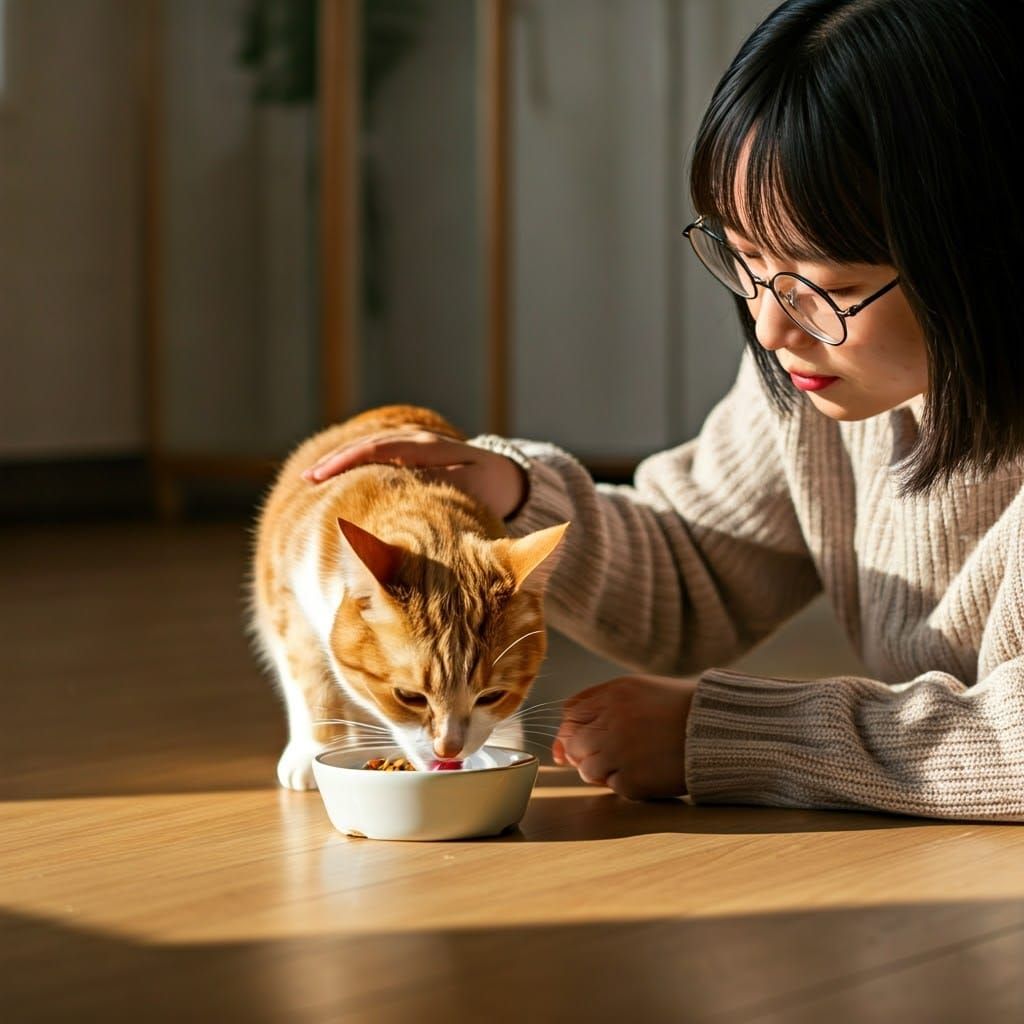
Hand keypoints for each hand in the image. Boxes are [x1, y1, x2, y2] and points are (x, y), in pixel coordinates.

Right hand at [302, 431, 527, 519]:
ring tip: (313, 478)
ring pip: (369, 448)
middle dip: (335, 460)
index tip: (323, 477)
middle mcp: (417, 440)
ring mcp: (413, 444)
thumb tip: (408, 490)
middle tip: (307, 479)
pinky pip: (378, 455)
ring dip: (341, 461)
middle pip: (368, 445)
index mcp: (428, 447)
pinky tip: (336, 477)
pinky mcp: (412, 454)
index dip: (348, 461)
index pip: (379, 448)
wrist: (508, 478)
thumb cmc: (491, 489)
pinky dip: (355, 464)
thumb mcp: (472, 490)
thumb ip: (442, 488)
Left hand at [552, 675, 695, 799]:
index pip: (571, 715)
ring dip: (602, 770)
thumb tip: (563, 737)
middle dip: (584, 751)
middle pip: (573, 743)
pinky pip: (612, 786)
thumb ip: (598, 703)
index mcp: (613, 694)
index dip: (573, 730)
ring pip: (586, 769)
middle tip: (610, 752)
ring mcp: (620, 753)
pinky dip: (624, 783)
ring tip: (630, 762)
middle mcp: (612, 722)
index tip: (582, 739)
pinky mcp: (633, 781)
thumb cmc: (678, 708)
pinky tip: (646, 771)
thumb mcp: (638, 689)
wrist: (721, 730)